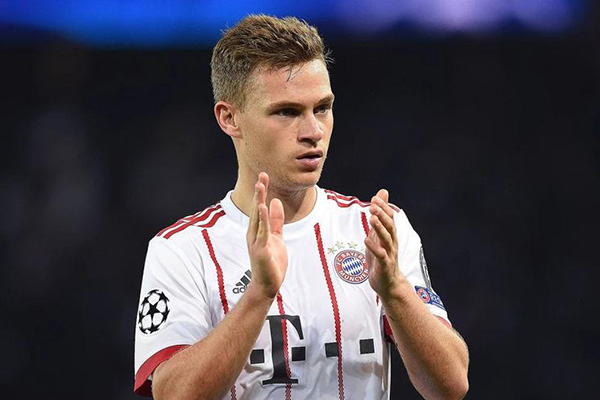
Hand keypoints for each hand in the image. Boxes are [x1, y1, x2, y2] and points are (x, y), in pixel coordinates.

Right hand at [246, 172, 287, 298]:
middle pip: (256, 208)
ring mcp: (256, 240)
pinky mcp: (261, 249)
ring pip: (258, 217)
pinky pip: (262, 231)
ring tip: (260, 185)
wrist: (267, 284)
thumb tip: (275, 202)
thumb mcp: (277, 237)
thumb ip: (276, 220)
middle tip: (262, 175)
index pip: (259, 207)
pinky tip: (263, 207)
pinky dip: (263, 218)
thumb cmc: (271, 262)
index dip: (261, 192)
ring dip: (258, 200)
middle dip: (259, 191)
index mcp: (257, 230)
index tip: (264, 177)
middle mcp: (254, 233)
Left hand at [365, 189, 403, 296]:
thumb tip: (382, 195)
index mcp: (391, 236)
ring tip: (372, 218)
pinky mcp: (384, 266)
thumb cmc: (382, 258)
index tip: (375, 198)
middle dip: (382, 215)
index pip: (390, 218)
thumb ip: (380, 217)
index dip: (384, 208)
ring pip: (386, 239)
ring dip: (380, 228)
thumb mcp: (379, 236)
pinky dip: (374, 247)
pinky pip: (381, 256)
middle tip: (373, 204)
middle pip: (390, 226)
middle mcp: (392, 243)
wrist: (388, 284)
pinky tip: (366, 240)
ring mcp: (389, 254)